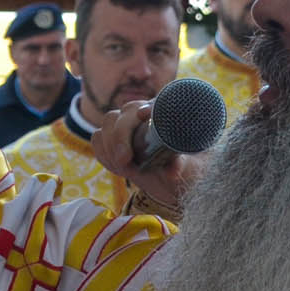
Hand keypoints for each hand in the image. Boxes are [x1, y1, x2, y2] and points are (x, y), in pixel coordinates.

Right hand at [90, 99, 199, 214]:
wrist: (177, 185)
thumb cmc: (190, 171)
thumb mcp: (190, 170)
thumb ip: (180, 166)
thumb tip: (173, 171)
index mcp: (166, 115)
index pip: (151, 104)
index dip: (145, 109)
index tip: (145, 116)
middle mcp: (144, 116)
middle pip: (123, 114)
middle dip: (120, 135)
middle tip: (125, 160)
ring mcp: (127, 128)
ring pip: (107, 124)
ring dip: (109, 146)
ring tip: (123, 167)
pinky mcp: (114, 141)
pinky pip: (98, 139)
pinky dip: (103, 152)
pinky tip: (116, 166)